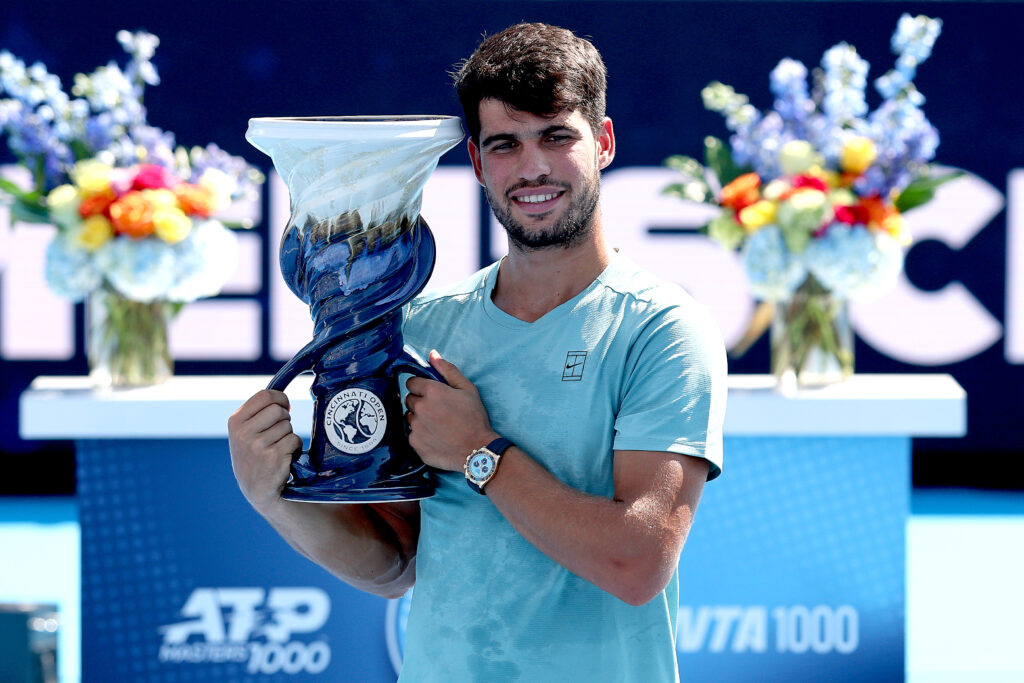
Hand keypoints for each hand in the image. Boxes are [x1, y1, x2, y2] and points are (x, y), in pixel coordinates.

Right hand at [227, 389, 302, 511]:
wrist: (256, 488)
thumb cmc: (253, 456)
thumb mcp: (244, 433)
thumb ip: (256, 414)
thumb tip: (282, 398)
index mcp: (235, 422)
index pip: (264, 396)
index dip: (280, 398)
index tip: (284, 406)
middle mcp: (244, 432)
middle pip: (278, 410)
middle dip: (285, 418)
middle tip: (279, 432)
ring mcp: (258, 445)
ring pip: (287, 425)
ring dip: (288, 435)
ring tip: (278, 447)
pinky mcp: (274, 456)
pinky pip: (295, 440)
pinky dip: (295, 447)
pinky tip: (284, 456)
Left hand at [404, 350, 498, 471]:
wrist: (477, 450)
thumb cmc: (474, 418)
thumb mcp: (467, 389)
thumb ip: (447, 370)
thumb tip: (432, 354)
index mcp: (431, 391)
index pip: (412, 383)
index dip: (422, 387)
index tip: (432, 395)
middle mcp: (420, 408)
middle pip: (409, 400)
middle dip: (420, 403)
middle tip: (438, 411)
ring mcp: (415, 426)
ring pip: (410, 418)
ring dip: (419, 419)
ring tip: (437, 425)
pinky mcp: (414, 443)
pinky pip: (412, 434)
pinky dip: (421, 435)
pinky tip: (436, 437)